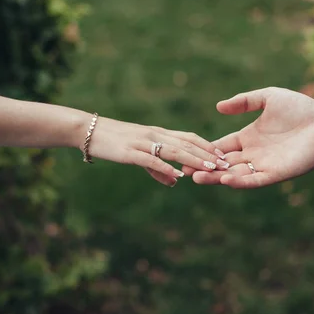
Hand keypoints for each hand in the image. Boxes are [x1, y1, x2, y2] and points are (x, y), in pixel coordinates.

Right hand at [86, 117, 228, 186]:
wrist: (89, 131)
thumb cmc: (114, 142)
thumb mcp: (138, 155)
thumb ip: (157, 168)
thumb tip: (175, 182)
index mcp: (158, 133)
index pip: (189, 137)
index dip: (207, 146)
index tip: (222, 156)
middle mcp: (155, 135)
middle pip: (187, 143)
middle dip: (207, 154)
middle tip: (225, 164)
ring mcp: (143, 142)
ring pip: (174, 150)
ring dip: (193, 159)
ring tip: (210, 168)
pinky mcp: (130, 152)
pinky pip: (151, 159)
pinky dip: (166, 167)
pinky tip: (178, 175)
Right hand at [183, 87, 313, 187]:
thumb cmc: (299, 107)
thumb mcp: (267, 98)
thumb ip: (244, 102)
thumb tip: (218, 107)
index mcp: (248, 137)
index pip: (221, 146)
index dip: (205, 150)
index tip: (186, 153)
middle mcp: (253, 154)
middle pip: (223, 164)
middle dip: (205, 167)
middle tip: (185, 170)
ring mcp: (263, 165)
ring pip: (234, 174)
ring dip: (217, 177)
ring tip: (198, 177)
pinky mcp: (277, 173)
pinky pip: (255, 180)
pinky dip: (240, 182)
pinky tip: (226, 179)